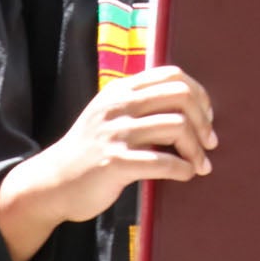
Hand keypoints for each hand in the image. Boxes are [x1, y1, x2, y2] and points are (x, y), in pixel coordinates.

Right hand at [0, 66, 215, 260]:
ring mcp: (115, 133)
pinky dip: (182, 169)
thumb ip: (141, 103)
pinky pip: (162, 162)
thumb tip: (193, 105)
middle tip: (209, 142)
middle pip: (181, 96)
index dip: (199, 94)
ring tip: (199, 164)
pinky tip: (185, 175)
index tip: (206, 116)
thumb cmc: (91, 151)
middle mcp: (118, 106)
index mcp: (121, 90)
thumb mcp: (110, 115)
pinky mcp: (114, 163)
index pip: (173, 75)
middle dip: (203, 120)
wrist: (50, 184)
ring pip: (177, 126)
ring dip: (196, 149)